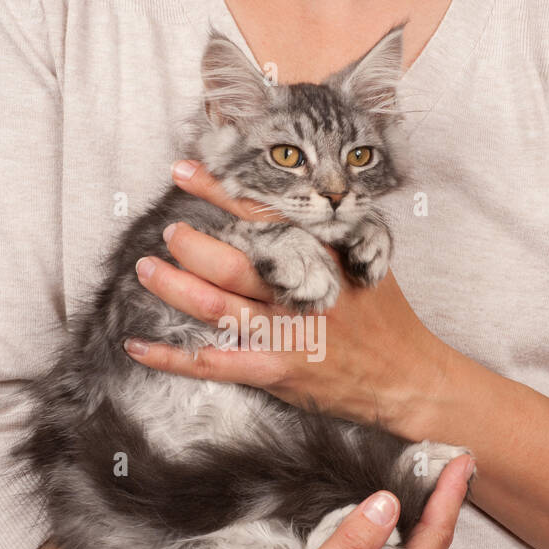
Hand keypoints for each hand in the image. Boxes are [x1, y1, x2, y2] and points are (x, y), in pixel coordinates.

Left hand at [125, 160, 451, 438]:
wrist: (409, 378)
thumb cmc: (386, 319)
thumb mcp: (368, 261)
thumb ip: (330, 232)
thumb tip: (293, 198)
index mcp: (324, 256)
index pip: (264, 215)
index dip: (220, 192)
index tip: (184, 170)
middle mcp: (303, 291)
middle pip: (234, 263)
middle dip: (191, 244)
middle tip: (166, 231)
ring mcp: (289, 333)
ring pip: (217, 307)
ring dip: (175, 288)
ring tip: (145, 270)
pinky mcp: (277, 371)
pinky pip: (215, 363)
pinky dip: (172, 358)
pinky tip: (138, 347)